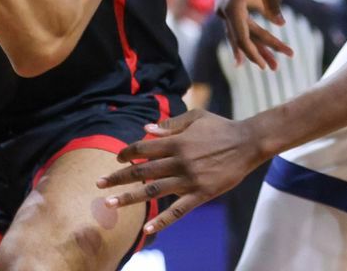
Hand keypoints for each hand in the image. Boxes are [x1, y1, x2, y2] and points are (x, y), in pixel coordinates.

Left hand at [97, 110, 264, 234]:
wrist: (248, 143)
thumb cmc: (221, 127)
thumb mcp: (195, 117)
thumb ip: (170, 125)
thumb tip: (145, 129)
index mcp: (177, 142)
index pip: (144, 148)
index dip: (127, 153)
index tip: (117, 159)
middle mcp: (179, 161)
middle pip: (142, 171)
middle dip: (118, 177)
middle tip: (98, 183)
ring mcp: (190, 179)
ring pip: (154, 191)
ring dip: (130, 197)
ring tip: (110, 204)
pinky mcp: (201, 194)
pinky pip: (178, 210)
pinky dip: (162, 220)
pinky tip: (147, 228)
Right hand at [214, 0, 292, 68]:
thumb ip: (273, 1)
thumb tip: (280, 24)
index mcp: (231, 5)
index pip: (241, 36)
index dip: (253, 52)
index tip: (264, 64)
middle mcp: (224, 11)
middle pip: (243, 38)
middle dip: (260, 53)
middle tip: (276, 69)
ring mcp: (225, 11)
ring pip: (242, 34)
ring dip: (258, 48)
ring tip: (274, 65)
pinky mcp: (230, 9)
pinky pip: (241, 28)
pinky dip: (251, 39)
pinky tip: (262, 51)